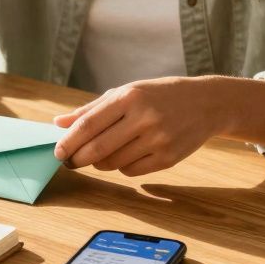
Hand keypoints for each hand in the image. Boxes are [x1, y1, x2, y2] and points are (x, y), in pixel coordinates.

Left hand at [52, 77, 220, 176]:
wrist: (207, 103)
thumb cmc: (160, 95)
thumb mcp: (127, 92)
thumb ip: (92, 109)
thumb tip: (59, 123)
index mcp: (129, 97)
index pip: (88, 125)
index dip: (68, 142)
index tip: (57, 152)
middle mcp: (144, 118)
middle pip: (97, 149)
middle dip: (78, 158)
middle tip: (70, 161)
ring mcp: (158, 140)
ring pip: (112, 163)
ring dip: (100, 162)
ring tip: (103, 153)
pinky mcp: (168, 159)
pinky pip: (131, 171)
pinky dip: (122, 166)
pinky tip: (127, 154)